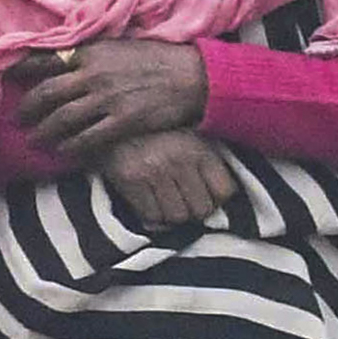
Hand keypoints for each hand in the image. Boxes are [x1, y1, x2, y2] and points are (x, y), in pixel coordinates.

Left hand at [13, 37, 209, 160]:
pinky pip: (88, 138)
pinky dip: (71, 146)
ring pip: (63, 119)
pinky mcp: (123, 121)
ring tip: (33, 140)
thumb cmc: (157, 59)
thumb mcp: (119, 46)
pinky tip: (62, 151)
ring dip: (43, 132)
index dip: (22, 70)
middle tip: (17, 120)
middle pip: (47, 94)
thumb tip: (65, 60)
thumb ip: (91, 54)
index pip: (45, 60)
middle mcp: (94, 74)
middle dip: (28, 109)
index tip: (7, 78)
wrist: (191, 76)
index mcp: (91, 51)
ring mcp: (108, 98)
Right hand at [94, 126, 231, 232]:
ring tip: (167, 200)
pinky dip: (153, 215)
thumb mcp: (189, 137)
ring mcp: (154, 172)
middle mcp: (179, 160)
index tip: (208, 195)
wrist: (113, 121)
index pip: (224, 191)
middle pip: (202, 209)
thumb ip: (207, 163)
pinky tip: (151, 201)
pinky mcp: (131, 181)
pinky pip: (152, 217)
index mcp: (199, 148)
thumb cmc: (156, 133)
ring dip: (173, 214)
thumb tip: (220, 199)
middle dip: (195, 209)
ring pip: (177, 217)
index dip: (217, 199)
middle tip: (185, 200)